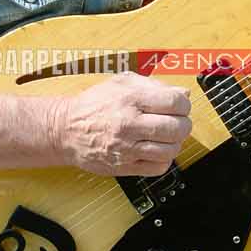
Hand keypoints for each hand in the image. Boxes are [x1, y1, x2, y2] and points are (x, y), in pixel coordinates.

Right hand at [58, 73, 192, 175]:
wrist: (65, 129)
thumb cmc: (94, 105)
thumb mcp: (121, 83)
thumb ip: (154, 85)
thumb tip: (182, 93)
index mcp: (131, 99)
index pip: (175, 102)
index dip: (184, 104)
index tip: (180, 106)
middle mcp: (129, 124)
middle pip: (176, 128)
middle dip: (183, 125)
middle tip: (178, 123)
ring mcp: (127, 148)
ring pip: (170, 150)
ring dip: (174, 143)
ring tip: (166, 138)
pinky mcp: (124, 166)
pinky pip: (158, 167)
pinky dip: (163, 160)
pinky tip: (156, 151)